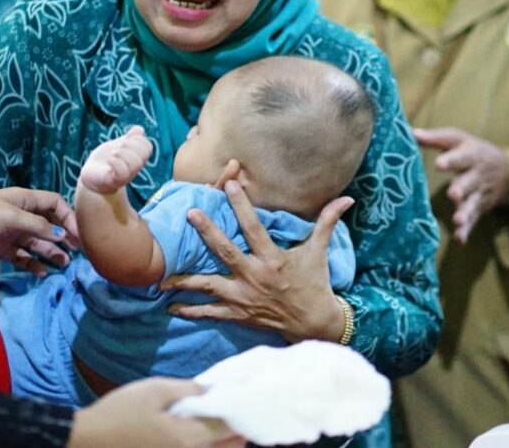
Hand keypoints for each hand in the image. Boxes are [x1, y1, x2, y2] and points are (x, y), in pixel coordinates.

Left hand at [0, 187, 78, 275]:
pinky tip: (43, 272)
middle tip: (77, 250)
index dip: (68, 216)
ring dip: (52, 252)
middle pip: (49, 224)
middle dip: (63, 236)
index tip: (78, 233)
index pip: (54, 203)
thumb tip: (62, 235)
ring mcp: (13, 233)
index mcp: (25, 199)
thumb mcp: (14, 217)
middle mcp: (22, 215)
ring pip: (38, 242)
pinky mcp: (4, 249)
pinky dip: (34, 264)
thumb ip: (39, 226)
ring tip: (63, 264)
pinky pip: (24, 257)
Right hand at [68, 377, 244, 447]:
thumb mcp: (155, 389)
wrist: (90, 439)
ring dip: (225, 442)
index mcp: (188, 438)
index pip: (227, 428)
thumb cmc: (121, 411)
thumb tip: (212, 390)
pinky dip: (207, 445)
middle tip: (242, 413)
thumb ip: (188, 390)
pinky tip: (204, 435)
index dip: (240, 413)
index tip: (247, 398)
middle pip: (226, 447)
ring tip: (231, 427)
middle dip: (238, 431)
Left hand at [79, 126, 152, 194]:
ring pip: (135, 165)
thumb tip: (139, 129)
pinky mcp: (112, 182)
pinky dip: (116, 162)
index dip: (138, 139)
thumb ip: (129, 138)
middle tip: (118, 147)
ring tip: (113, 153)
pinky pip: (122, 174)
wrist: (91, 176)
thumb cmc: (105, 160)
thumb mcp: (117, 145)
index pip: (147, 147)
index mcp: (136, 158)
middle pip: (142, 157)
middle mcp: (133, 169)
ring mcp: (124, 177)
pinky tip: (109, 159)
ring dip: (123, 153)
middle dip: (130, 146)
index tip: (126, 138)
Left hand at [161, 180, 353, 343]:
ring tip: (162, 276)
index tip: (228, 184)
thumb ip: (328, 222)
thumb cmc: (315, 284)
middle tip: (189, 214)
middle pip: (225, 251)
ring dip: (185, 281)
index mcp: (273, 259)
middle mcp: (255, 277)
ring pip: (210, 285)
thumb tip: (346, 198)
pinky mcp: (238, 314)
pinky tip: (170, 306)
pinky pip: (210, 312)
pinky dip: (190, 311)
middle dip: (206, 232)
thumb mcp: (319, 252)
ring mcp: (244, 297)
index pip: (254, 227)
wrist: (315, 324)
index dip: (241, 205)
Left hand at [413, 127, 508, 243]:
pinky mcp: (478, 210)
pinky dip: (467, 231)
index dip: (451, 160)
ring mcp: (478, 195)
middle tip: (452, 194)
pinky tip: (460, 240)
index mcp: (471, 156)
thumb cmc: (473, 151)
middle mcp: (476, 176)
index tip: (439, 164)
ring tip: (457, 220)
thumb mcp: (458, 139)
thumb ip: (435, 138)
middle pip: (469, 183)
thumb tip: (409, 132)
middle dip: (461, 189)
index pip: (461, 157)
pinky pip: (473, 221)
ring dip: (465, 213)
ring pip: (472, 204)